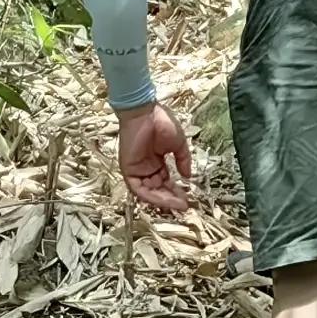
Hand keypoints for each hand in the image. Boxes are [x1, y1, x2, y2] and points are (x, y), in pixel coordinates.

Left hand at [117, 99, 196, 216]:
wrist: (145, 111)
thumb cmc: (161, 122)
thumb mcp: (178, 144)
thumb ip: (183, 160)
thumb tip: (188, 176)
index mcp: (156, 161)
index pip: (166, 181)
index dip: (176, 191)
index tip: (188, 199)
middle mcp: (146, 168)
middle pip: (158, 190)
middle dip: (171, 199)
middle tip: (184, 206)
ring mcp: (136, 170)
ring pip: (149, 193)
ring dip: (163, 200)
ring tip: (178, 205)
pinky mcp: (128, 171)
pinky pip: (139, 189)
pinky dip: (152, 197)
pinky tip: (165, 200)